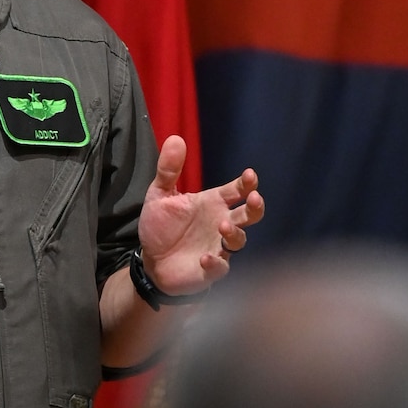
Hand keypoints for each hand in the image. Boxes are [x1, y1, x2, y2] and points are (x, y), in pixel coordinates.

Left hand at [138, 135, 263, 295]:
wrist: (151, 261)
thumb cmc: (161, 226)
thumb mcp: (160, 194)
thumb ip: (168, 169)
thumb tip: (175, 138)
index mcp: (213, 203)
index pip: (237, 190)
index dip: (246, 183)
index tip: (249, 176)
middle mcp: (221, 223)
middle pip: (249, 214)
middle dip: (255, 207)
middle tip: (253, 199)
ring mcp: (218, 247)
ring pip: (239, 240)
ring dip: (234, 233)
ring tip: (223, 225)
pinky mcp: (210, 270)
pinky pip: (220, 267)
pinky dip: (215, 263)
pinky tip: (205, 258)